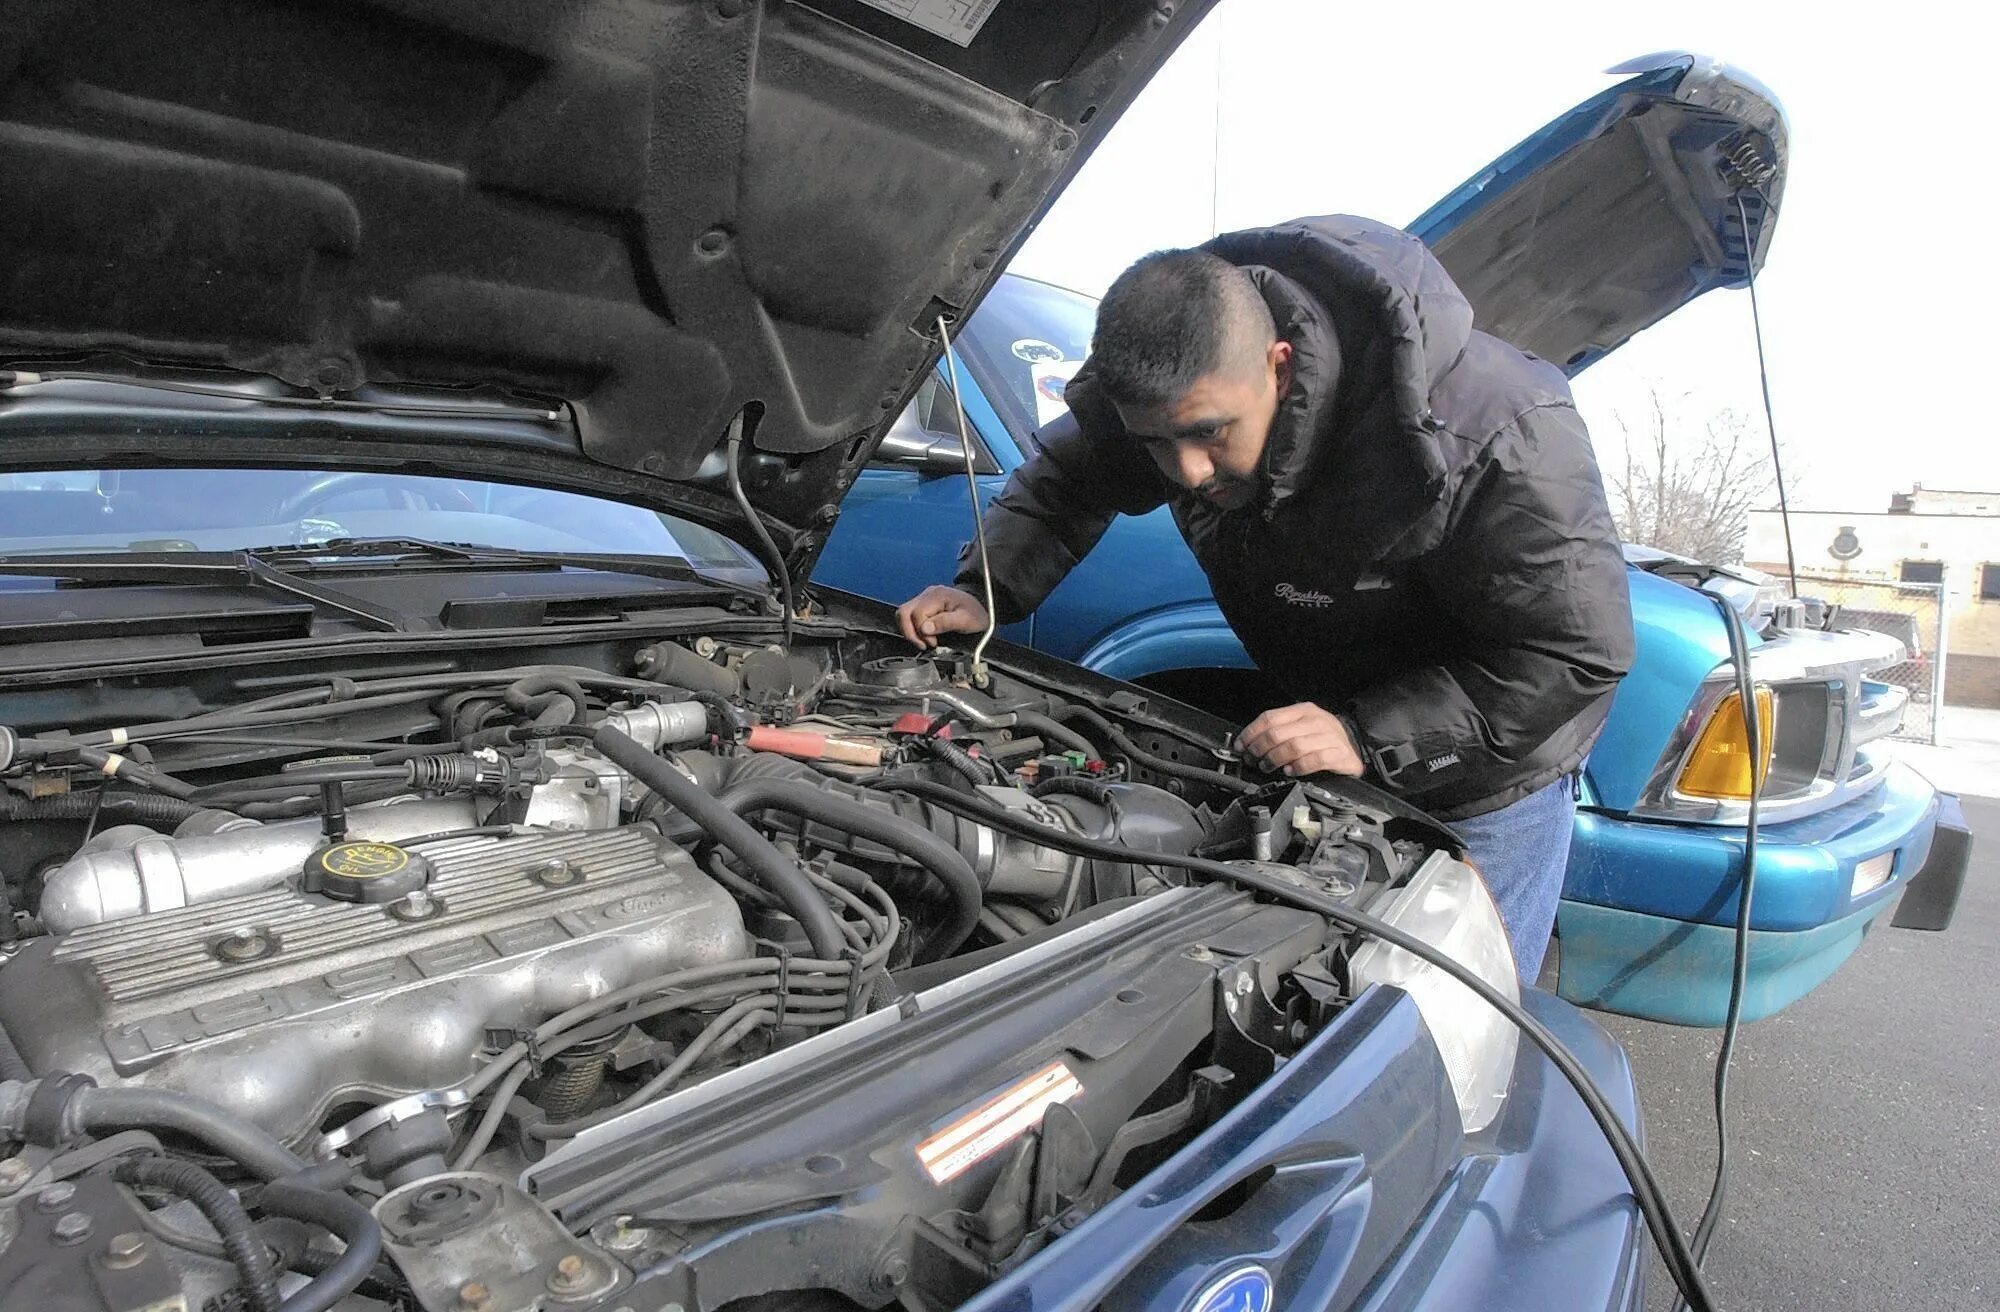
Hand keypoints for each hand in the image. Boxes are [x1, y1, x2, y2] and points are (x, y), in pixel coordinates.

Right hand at [896, 585, 990, 648]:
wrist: (982, 608)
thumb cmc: (977, 613)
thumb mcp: (966, 620)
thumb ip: (945, 623)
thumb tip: (925, 629)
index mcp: (938, 596)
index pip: (917, 615)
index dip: (922, 632)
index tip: (933, 642)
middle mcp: (928, 594)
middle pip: (903, 613)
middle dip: (910, 632)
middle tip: (924, 644)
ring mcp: (924, 598)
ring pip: (903, 615)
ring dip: (910, 631)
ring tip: (925, 641)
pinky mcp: (924, 604)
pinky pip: (909, 616)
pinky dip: (913, 628)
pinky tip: (925, 635)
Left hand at [1237, 703, 1364, 777]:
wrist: (1354, 746)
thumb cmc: (1322, 738)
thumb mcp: (1301, 726)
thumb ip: (1279, 730)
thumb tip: (1249, 743)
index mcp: (1303, 710)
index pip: (1270, 718)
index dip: (1251, 733)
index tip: (1241, 746)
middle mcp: (1315, 721)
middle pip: (1278, 734)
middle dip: (1259, 749)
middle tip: (1253, 760)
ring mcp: (1328, 737)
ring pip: (1293, 747)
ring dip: (1275, 759)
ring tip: (1269, 767)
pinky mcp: (1339, 754)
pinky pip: (1314, 760)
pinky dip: (1299, 767)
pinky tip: (1291, 771)